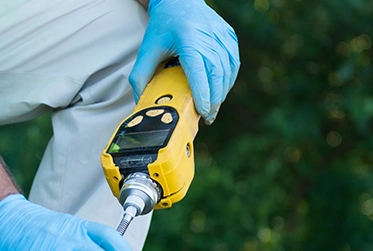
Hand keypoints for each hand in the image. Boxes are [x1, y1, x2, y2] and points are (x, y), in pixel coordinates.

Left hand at [130, 0, 239, 123]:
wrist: (179, 1)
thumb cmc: (162, 27)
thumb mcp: (147, 50)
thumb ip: (140, 77)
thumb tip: (140, 103)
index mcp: (188, 39)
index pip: (199, 70)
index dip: (203, 93)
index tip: (202, 111)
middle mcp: (208, 36)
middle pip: (216, 74)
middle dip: (214, 99)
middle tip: (207, 117)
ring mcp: (222, 35)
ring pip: (227, 71)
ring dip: (221, 92)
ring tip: (212, 107)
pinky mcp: (229, 36)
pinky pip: (232, 63)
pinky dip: (227, 80)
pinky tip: (219, 90)